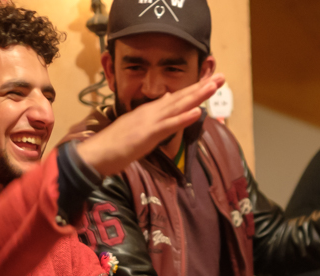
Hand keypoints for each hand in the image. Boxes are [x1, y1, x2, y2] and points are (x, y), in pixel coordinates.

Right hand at [76, 74, 225, 175]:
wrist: (97, 154)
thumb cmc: (116, 144)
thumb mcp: (138, 126)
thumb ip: (154, 114)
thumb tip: (166, 99)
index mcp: (150, 111)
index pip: (177, 98)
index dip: (195, 90)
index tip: (211, 81)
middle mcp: (152, 111)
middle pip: (181, 97)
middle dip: (202, 87)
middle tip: (222, 77)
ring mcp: (151, 121)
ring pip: (178, 106)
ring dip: (197, 96)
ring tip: (214, 86)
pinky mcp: (148, 134)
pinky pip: (169, 125)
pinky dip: (183, 118)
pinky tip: (197, 112)